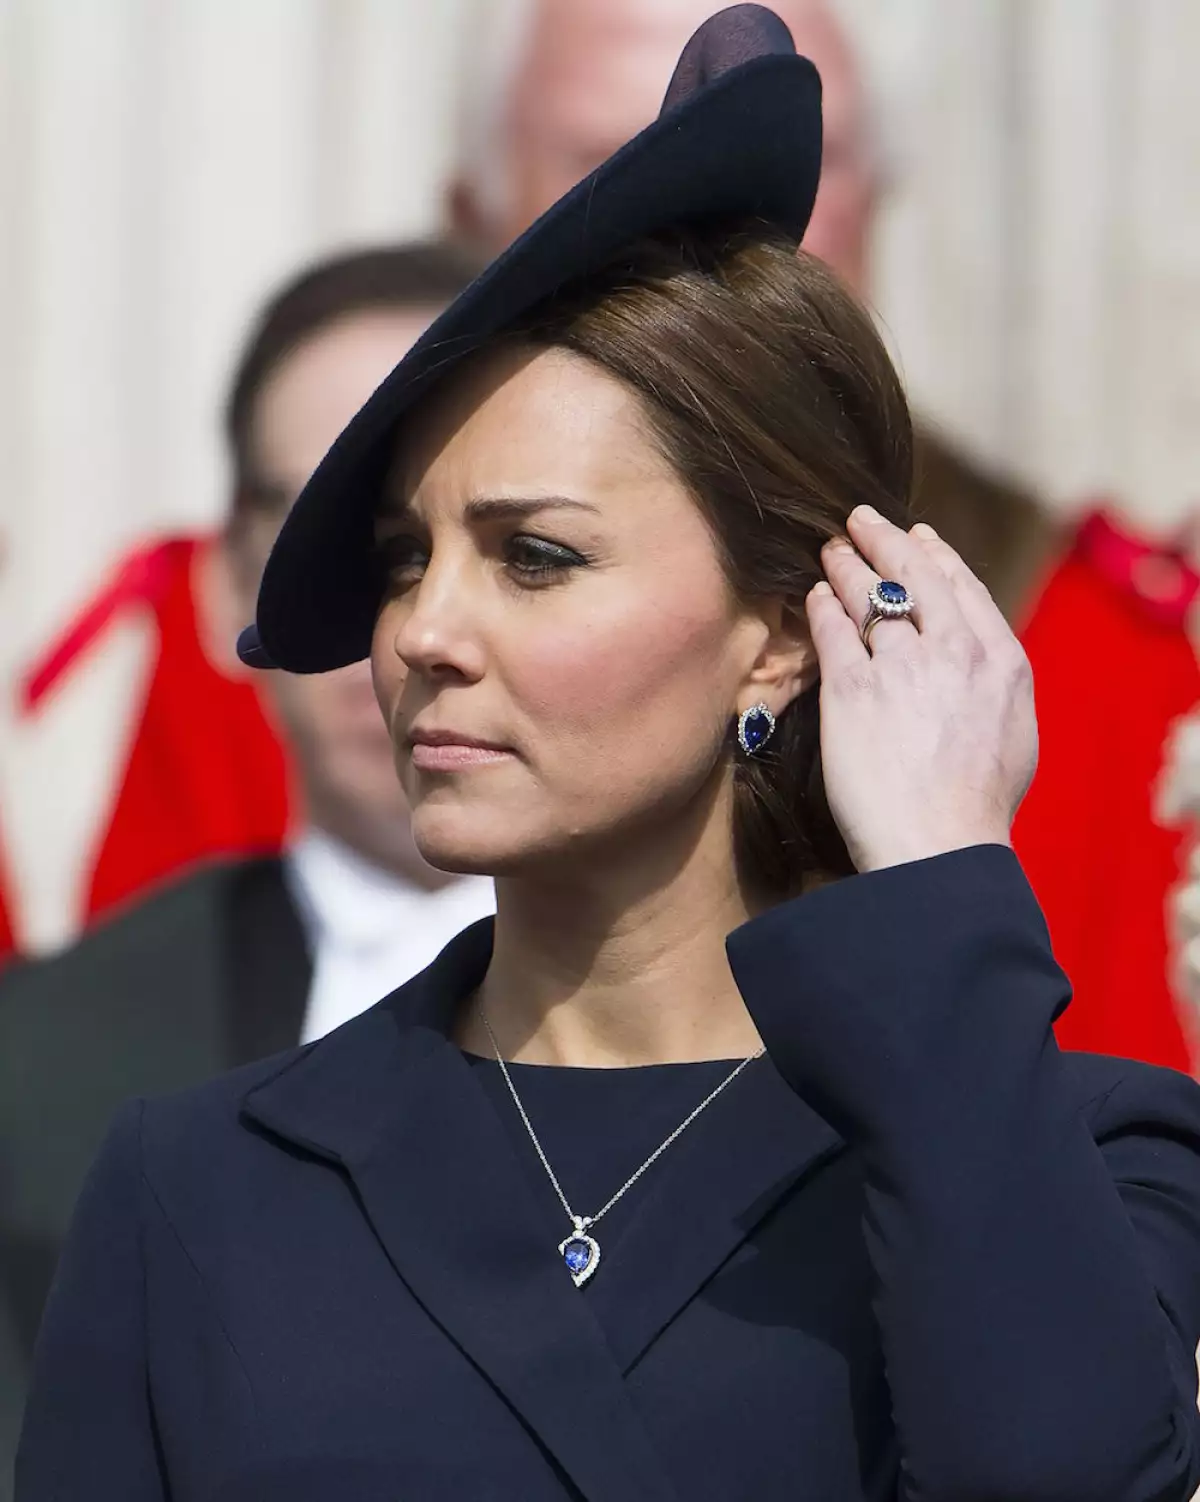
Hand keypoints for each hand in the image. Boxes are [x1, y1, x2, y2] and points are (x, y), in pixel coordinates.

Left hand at [804, 506, 1037, 873]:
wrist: (940, 846)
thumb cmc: (978, 808)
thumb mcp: (1016, 736)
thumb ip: (998, 687)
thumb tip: (986, 666)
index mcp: (1001, 662)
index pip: (964, 589)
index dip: (936, 557)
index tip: (920, 537)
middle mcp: (954, 652)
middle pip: (914, 576)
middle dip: (886, 538)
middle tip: (862, 518)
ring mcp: (901, 667)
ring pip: (869, 595)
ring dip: (847, 564)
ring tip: (829, 549)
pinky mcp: (852, 690)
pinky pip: (832, 630)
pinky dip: (822, 606)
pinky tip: (813, 596)